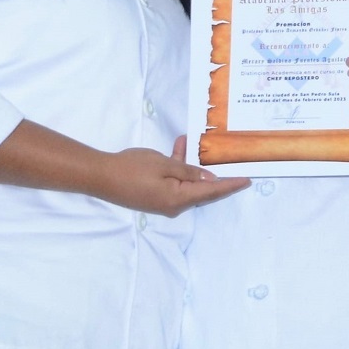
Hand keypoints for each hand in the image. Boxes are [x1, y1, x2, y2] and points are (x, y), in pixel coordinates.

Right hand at [90, 137, 250, 217]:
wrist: (101, 176)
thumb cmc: (133, 168)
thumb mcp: (164, 165)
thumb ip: (188, 172)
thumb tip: (210, 180)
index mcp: (178, 199)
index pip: (211, 193)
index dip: (230, 186)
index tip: (247, 181)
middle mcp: (174, 205)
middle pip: (202, 191)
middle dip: (215, 177)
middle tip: (234, 167)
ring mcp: (163, 201)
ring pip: (187, 183)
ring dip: (192, 166)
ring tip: (194, 144)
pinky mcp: (155, 195)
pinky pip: (174, 182)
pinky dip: (178, 167)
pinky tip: (178, 146)